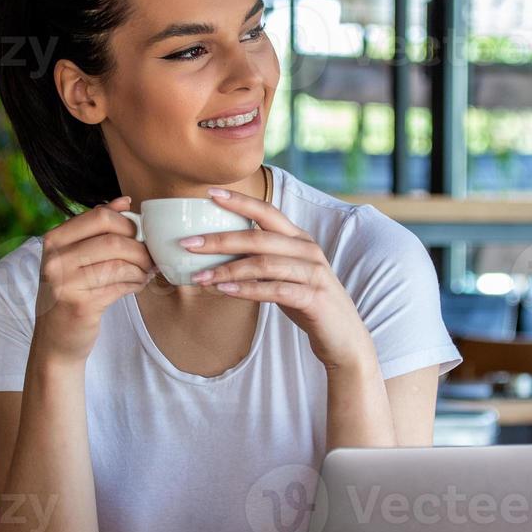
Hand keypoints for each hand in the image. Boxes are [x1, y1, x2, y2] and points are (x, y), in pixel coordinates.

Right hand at [32, 195, 155, 363]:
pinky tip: (137, 285)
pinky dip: (136, 284)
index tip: (139, 235)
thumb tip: (125, 201)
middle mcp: (55, 259)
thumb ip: (96, 229)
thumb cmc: (71, 293)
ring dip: (141, 269)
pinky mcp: (80, 305)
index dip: (128, 224)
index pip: (100, 217)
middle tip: (149, 257)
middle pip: (113, 240)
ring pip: (120, 264)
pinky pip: (121, 286)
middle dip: (139, 248)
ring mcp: (65, 283)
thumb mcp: (75, 257)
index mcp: (54, 240)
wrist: (56, 340)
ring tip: (145, 273)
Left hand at [182, 186, 376, 370]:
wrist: (344, 338)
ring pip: (263, 264)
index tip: (210, 193)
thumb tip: (219, 254)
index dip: (239, 201)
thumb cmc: (308, 304)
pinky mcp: (313, 298)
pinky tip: (225, 290)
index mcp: (300, 240)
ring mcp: (313, 273)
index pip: (268, 212)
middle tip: (188, 244)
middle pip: (258, 238)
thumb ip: (262, 261)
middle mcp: (308, 251)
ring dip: (227, 269)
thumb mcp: (286, 275)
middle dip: (219, 240)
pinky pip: (274, 289)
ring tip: (200, 277)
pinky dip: (247, 290)